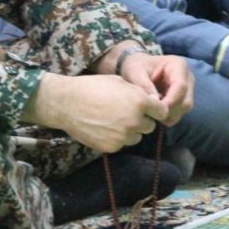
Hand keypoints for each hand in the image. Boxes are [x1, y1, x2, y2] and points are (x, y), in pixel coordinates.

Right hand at [24, 72, 168, 152]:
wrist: (67, 103)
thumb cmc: (92, 87)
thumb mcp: (119, 82)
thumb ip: (138, 93)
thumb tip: (150, 101)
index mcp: (140, 102)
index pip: (162, 111)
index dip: (155, 109)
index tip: (148, 109)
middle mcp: (135, 121)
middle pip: (150, 126)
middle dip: (142, 120)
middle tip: (126, 113)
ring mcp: (123, 136)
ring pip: (137, 137)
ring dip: (131, 131)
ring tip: (114, 120)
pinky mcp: (112, 147)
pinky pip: (122, 144)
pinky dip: (117, 138)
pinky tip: (104, 128)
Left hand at [120, 53, 193, 126]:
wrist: (137, 66)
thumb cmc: (136, 66)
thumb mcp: (135, 70)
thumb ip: (144, 84)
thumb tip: (155, 101)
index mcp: (178, 65)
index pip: (181, 86)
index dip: (169, 101)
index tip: (154, 109)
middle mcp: (187, 77)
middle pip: (186, 101)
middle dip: (169, 111)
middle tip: (151, 113)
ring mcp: (187, 89)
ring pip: (184, 109)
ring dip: (168, 115)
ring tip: (151, 112)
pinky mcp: (183, 98)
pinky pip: (180, 112)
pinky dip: (167, 116)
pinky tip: (155, 112)